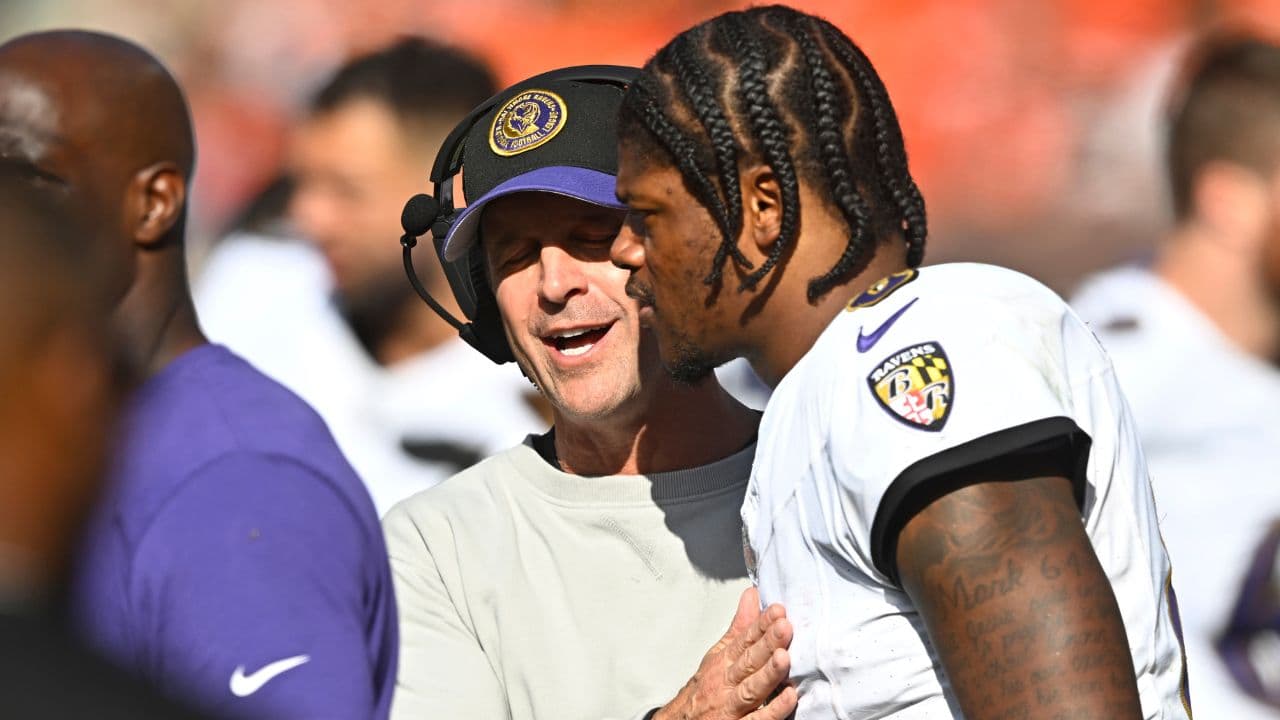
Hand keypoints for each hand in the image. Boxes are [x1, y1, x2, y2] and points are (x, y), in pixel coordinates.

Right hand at [654, 587, 795, 719]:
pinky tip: (788, 698)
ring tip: (784, 658)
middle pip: (748, 661)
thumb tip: (753, 596)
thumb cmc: (705, 689)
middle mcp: (727, 683)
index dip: (761, 625)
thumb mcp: (719, 654)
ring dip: (767, 674)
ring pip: (751, 689)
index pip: (744, 639)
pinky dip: (772, 710)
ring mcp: (731, 706)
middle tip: (784, 627)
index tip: (778, 611)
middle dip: (766, 643)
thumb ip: (741, 627)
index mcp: (724, 662)